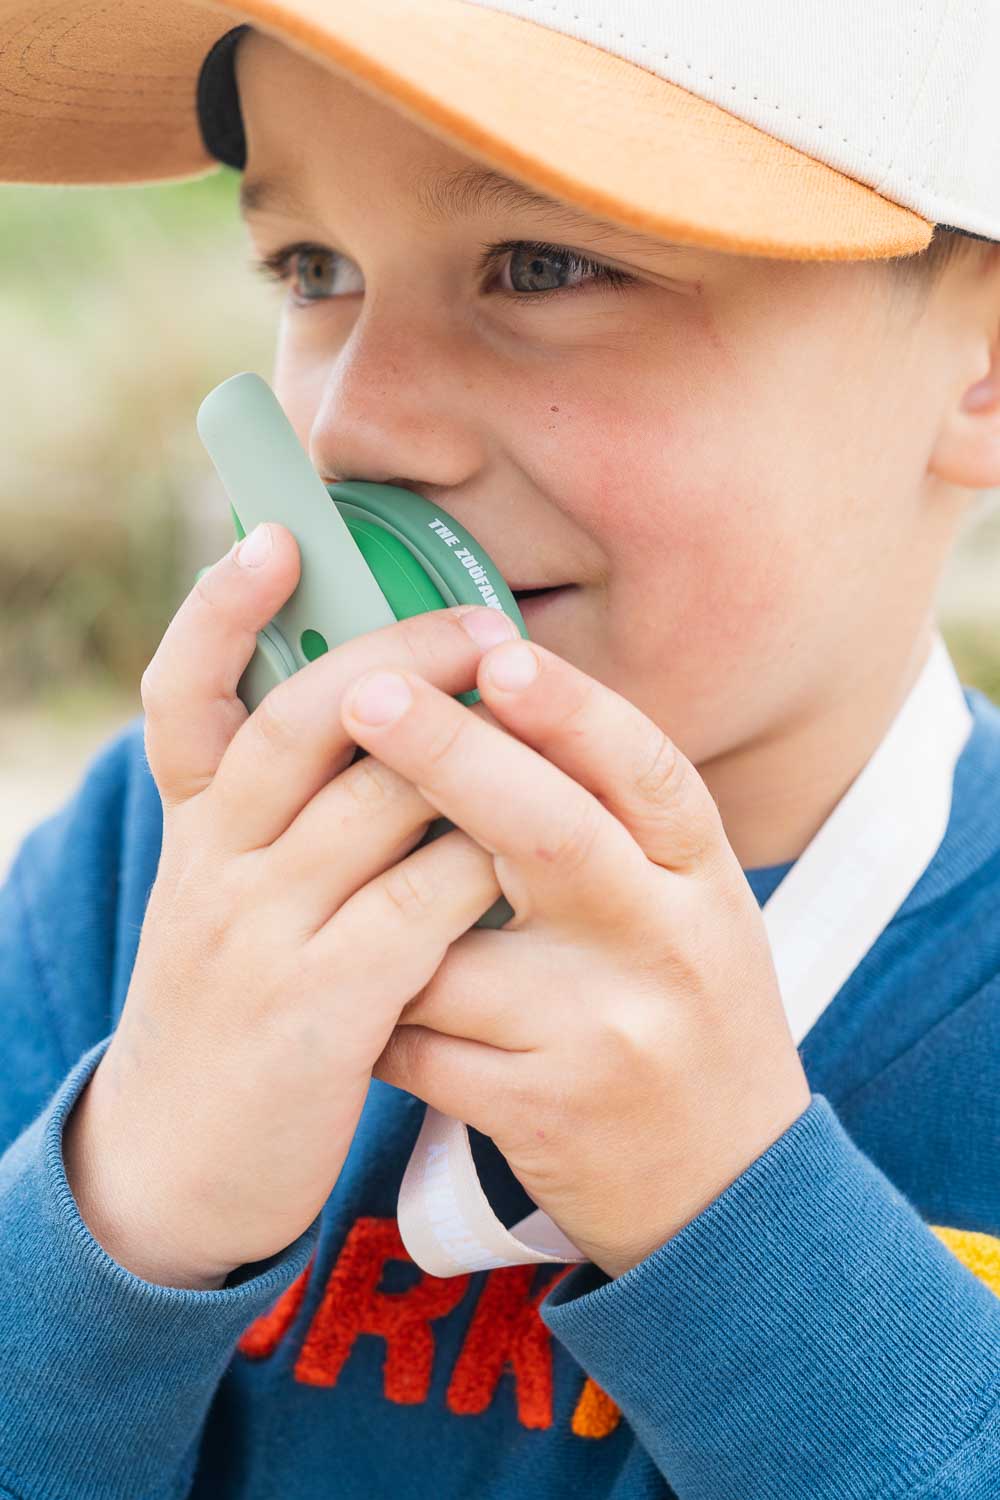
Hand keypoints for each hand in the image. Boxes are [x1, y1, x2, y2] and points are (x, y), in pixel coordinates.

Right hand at [62, 521, 519, 1289]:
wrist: (182, 1165)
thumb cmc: (238, 1003)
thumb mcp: (232, 896)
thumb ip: (291, 814)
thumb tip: (392, 713)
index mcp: (194, 829)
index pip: (184, 697)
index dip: (219, 611)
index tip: (276, 540)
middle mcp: (215, 868)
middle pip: (304, 724)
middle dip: (404, 658)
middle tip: (484, 625)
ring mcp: (261, 937)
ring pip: (378, 804)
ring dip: (471, 754)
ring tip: (535, 716)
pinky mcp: (319, 1010)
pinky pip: (421, 907)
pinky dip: (482, 866)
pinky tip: (526, 854)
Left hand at [341, 638, 811, 1279]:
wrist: (725, 1190)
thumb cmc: (682, 1011)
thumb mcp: (684, 905)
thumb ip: (611, 820)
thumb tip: (494, 699)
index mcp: (700, 879)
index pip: (643, 771)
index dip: (569, 708)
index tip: (496, 652)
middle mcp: (666, 945)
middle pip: (550, 831)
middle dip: (449, 754)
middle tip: (364, 696)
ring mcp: (606, 1032)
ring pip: (448, 949)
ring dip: (380, 923)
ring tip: (346, 907)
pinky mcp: (545, 1110)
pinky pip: (417, 1044)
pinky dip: (375, 1020)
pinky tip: (363, 1013)